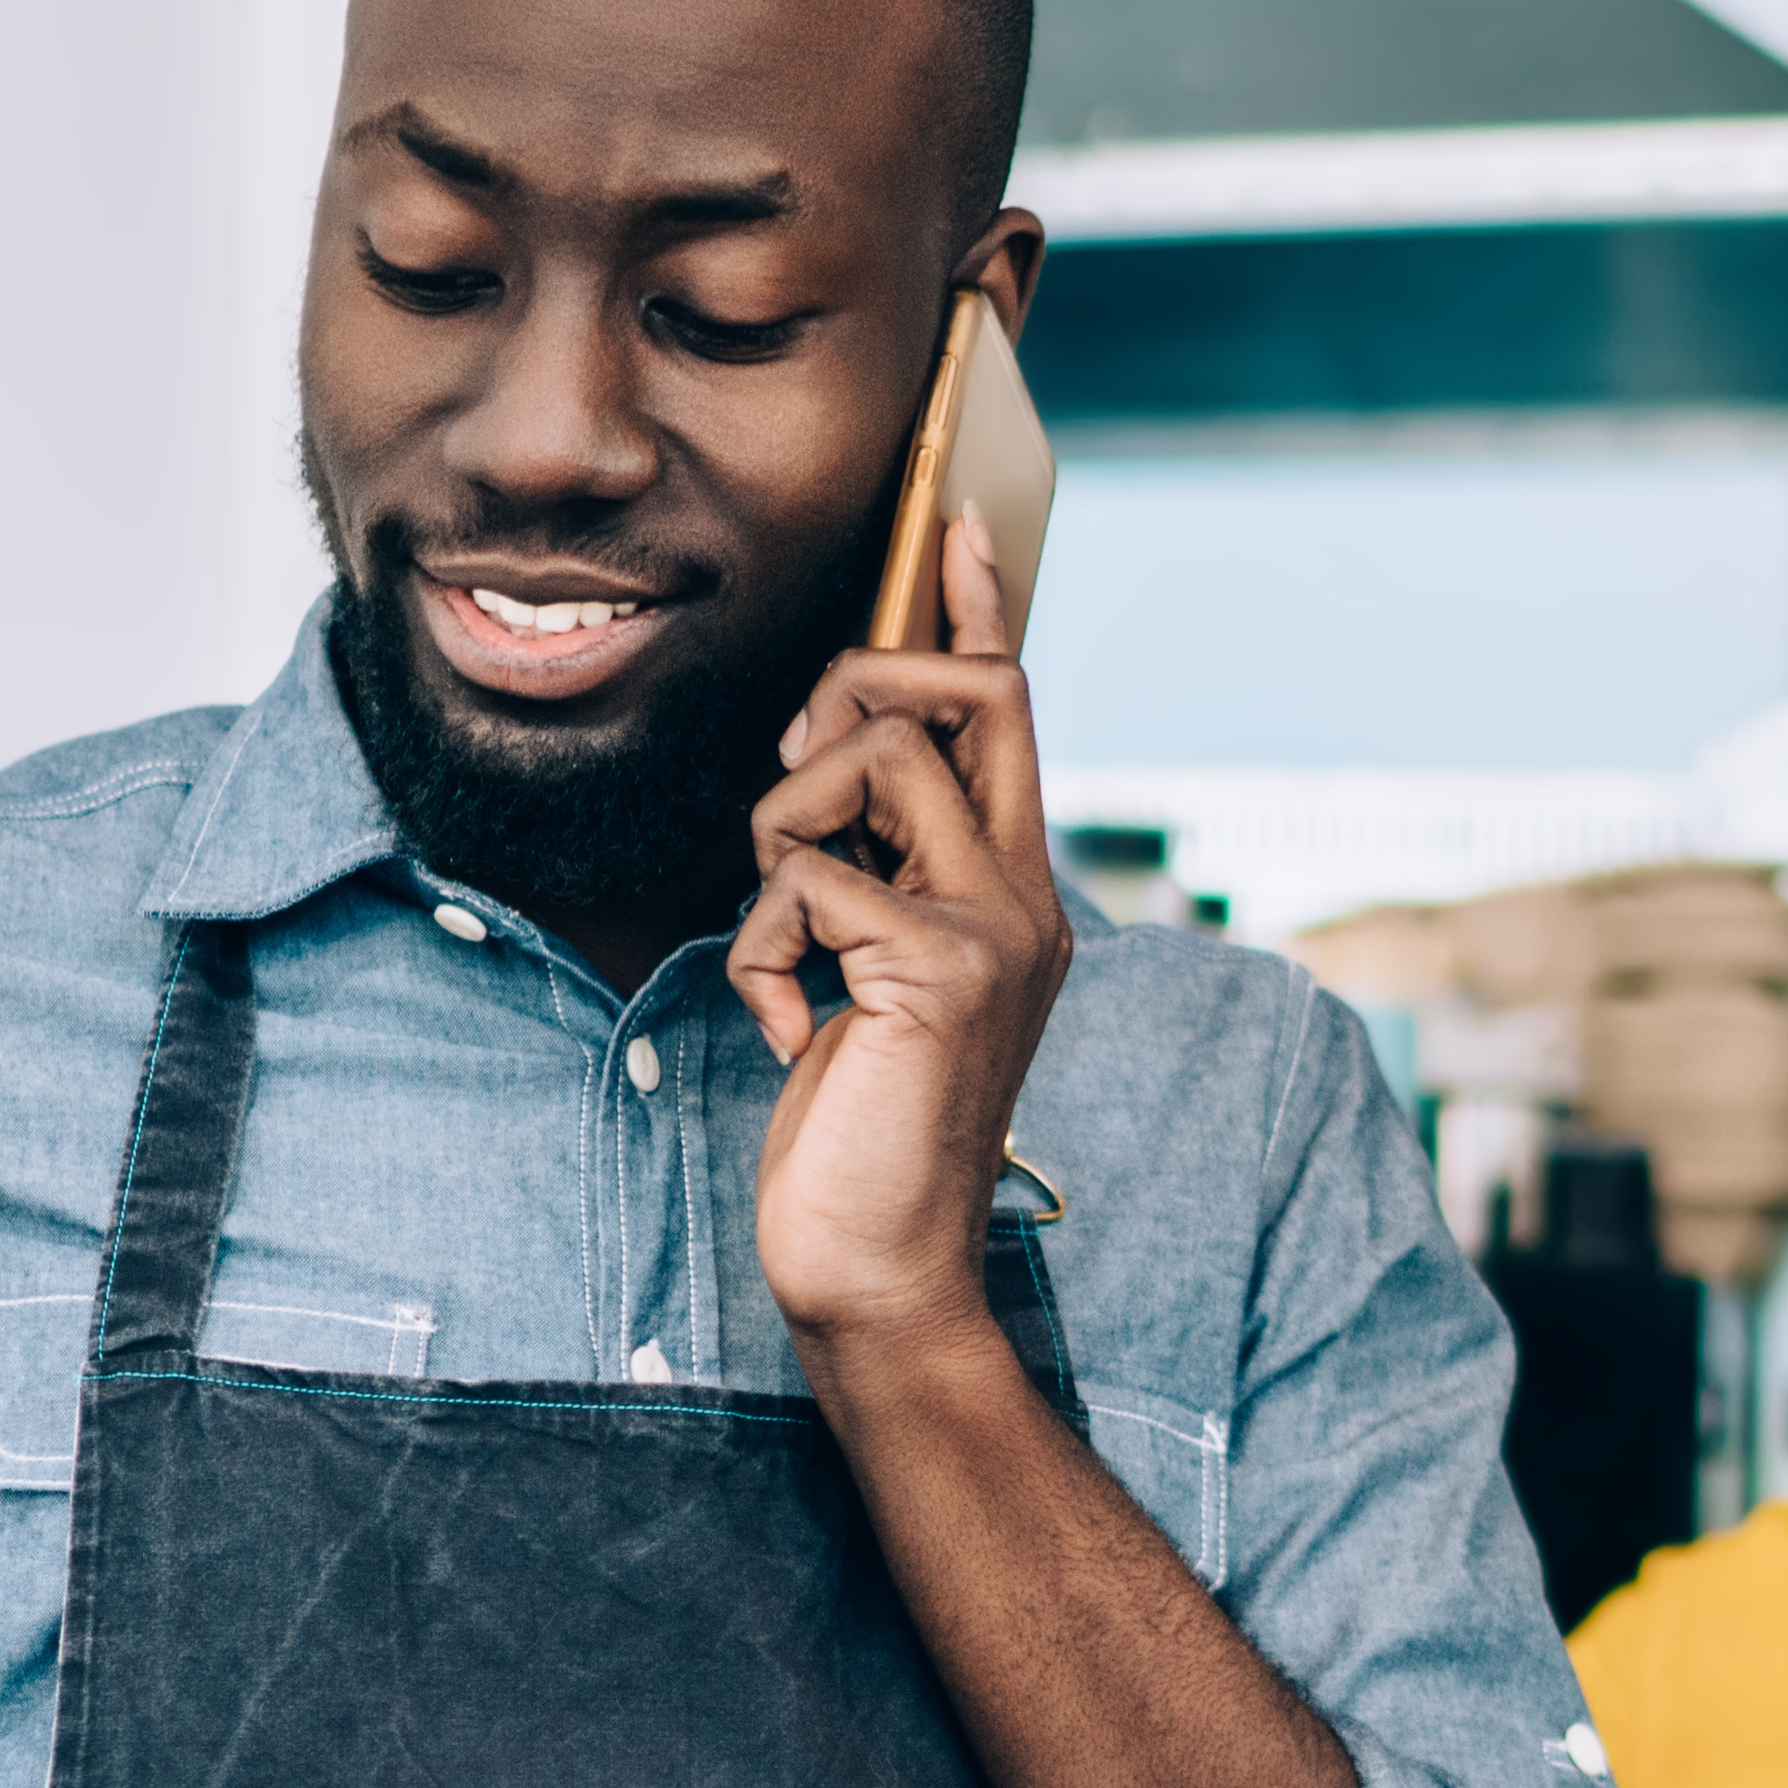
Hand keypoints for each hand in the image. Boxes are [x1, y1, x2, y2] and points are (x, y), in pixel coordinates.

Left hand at [731, 512, 1066, 1351]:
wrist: (875, 1262)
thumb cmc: (856, 1124)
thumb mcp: (867, 973)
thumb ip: (871, 873)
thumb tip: (827, 763)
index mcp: (1012, 889)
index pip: (1009, 712)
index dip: (979, 609)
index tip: (961, 526)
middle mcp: (1024, 896)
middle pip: (966, 693)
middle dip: (857, 686)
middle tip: (794, 773)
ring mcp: (994, 931)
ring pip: (867, 761)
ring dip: (781, 831)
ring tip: (788, 941)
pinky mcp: (936, 971)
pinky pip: (801, 878)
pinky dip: (763, 950)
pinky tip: (791, 1027)